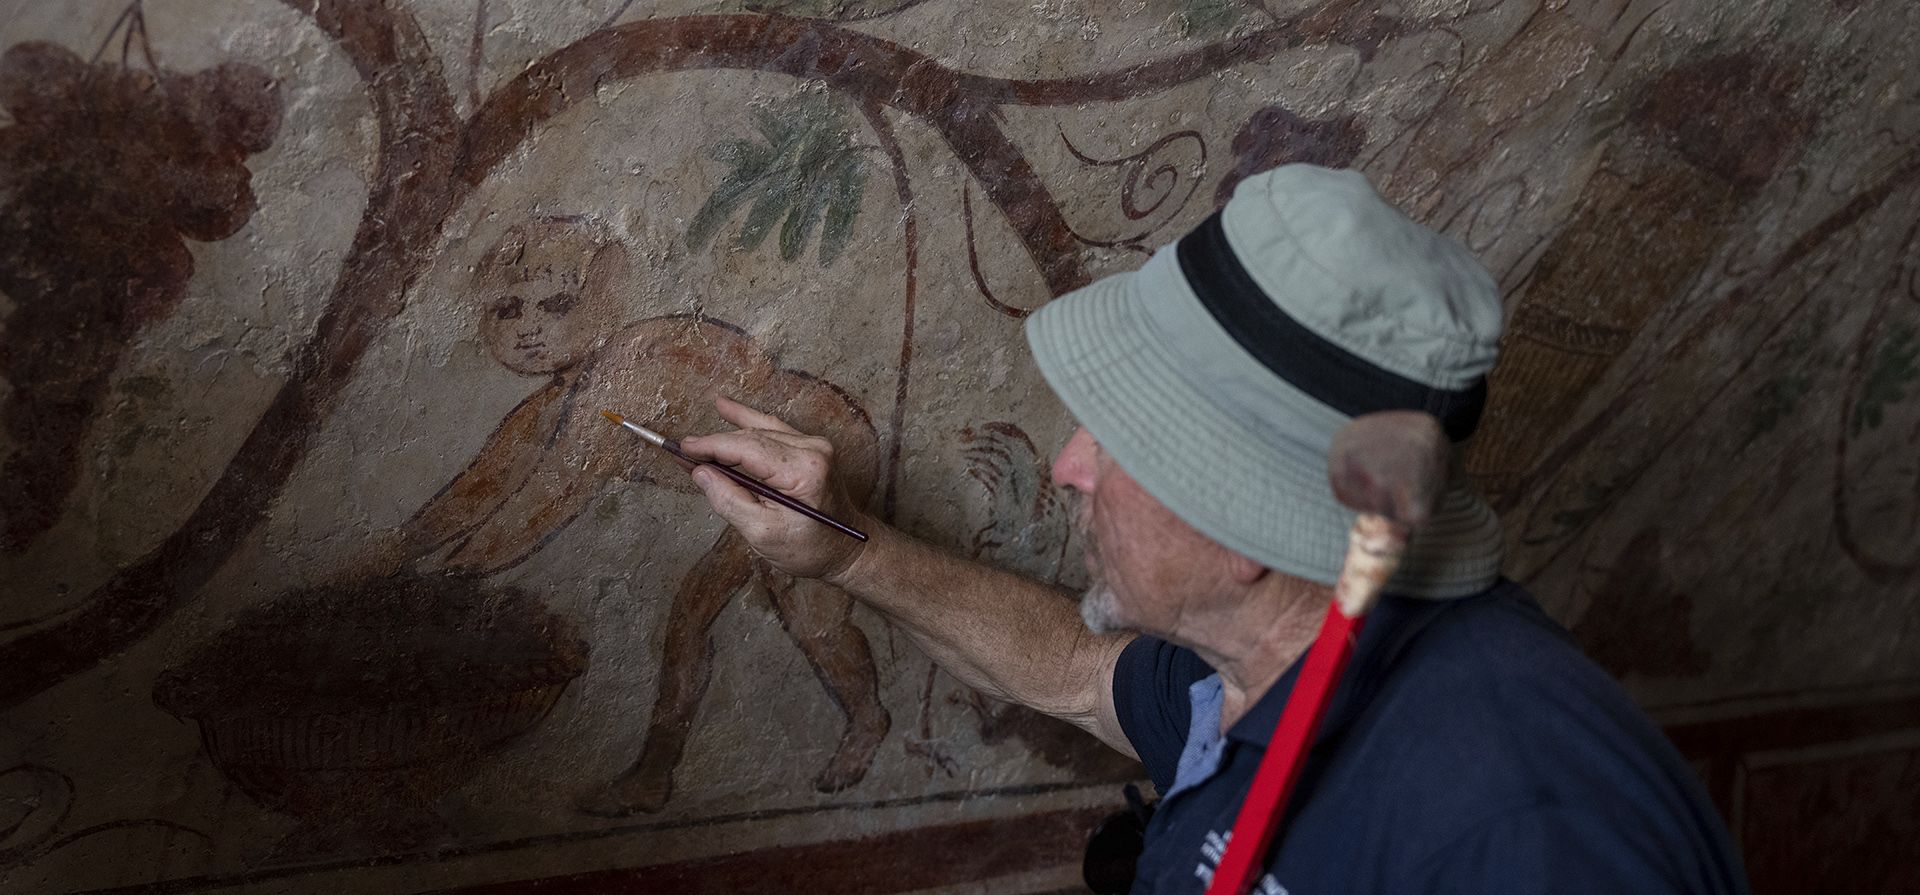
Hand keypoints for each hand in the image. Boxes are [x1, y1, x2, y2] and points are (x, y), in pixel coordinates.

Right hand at [679, 395, 873, 581]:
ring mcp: (814, 446)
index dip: (710, 447)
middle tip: (680, 452)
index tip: (681, 449)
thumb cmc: (810, 548)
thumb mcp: (763, 533)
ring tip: (696, 432)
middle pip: (750, 438)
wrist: (846, 550)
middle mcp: (812, 450)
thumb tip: (700, 473)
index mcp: (803, 471)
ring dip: (726, 433)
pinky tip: (725, 407)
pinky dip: (747, 421)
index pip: (746, 449)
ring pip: (759, 431)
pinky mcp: (810, 448)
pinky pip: (772, 429)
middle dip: (713, 444)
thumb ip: (730, 500)